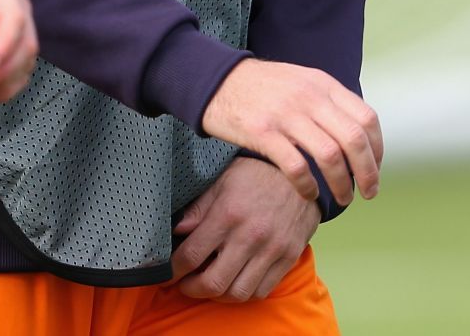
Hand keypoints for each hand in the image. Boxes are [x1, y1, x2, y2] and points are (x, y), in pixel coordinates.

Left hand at [0, 0, 37, 102]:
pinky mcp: (8, 46)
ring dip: (5, 82)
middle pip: (24, 43)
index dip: (7, 43)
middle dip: (4, 70)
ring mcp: (14, 28)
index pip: (15, 17)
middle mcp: (15, 7)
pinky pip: (17, 70)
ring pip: (24, 61)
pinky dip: (6, 86)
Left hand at [171, 157, 319, 302]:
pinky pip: (262, 291)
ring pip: (238, 293)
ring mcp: (272, 250)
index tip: (167, 272)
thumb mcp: (221, 180)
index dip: (174, 269)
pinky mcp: (288, 258)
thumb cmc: (255, 174)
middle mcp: (250, 236)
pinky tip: (233, 282)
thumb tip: (176, 230)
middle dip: (192, 289)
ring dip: (217, 295)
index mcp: (228, 214)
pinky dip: (243, 293)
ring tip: (207, 286)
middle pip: (214, 282)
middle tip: (184, 284)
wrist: (302, 175)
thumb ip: (198, 208)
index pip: (192, 254)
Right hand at [199, 59, 380, 205]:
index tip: (373, 169)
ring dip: (342, 184)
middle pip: (354, 140)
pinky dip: (308, 186)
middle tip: (368, 193)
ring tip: (342, 199)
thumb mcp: (300, 81)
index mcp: (322, 84)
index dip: (377, 150)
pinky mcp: (262, 132)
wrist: (215, 80)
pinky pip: (296, 167)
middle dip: (367, 173)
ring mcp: (285, 114)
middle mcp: (308, 97)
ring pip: (330, 156)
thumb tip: (358, 135)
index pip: (366, 119)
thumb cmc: (261, 87)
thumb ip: (328, 102)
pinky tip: (309, 193)